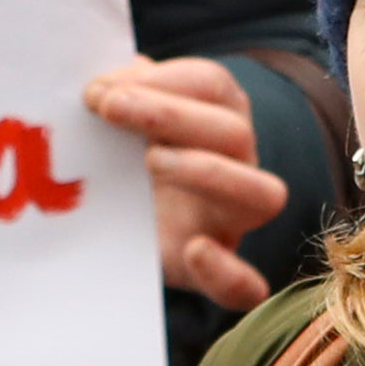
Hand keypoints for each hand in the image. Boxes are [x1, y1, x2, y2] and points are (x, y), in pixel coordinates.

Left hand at [87, 56, 292, 311]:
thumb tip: (103, 83)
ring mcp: (231, 219)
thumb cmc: (118, 156)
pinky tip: (195, 251)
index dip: (162, 80)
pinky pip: (245, 285)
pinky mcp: (211, 272)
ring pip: (264, 195)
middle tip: (109, 108)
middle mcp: (237, 162)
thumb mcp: (114, 120)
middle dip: (170, 114)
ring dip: (208, 172)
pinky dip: (230, 274)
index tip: (100, 89)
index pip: (211, 84)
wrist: (112, 225)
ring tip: (149, 163)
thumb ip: (112, 94)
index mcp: (216, 114)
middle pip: (235, 132)